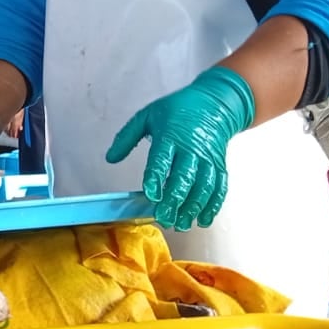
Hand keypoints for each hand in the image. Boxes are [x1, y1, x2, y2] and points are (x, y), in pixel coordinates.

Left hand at [105, 66, 254, 230]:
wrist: (214, 104)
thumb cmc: (178, 110)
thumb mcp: (147, 116)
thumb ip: (127, 137)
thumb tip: (110, 158)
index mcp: (170, 136)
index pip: (162, 159)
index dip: (156, 178)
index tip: (151, 195)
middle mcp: (191, 149)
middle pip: (184, 177)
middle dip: (174, 200)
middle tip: (164, 218)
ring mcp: (207, 159)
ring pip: (203, 186)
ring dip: (193, 207)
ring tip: (181, 224)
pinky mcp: (219, 166)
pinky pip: (218, 187)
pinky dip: (212, 205)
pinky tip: (203, 219)